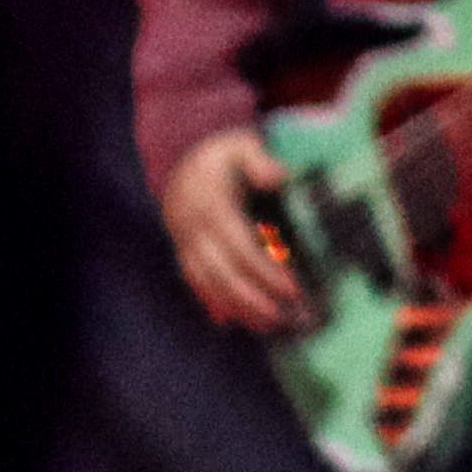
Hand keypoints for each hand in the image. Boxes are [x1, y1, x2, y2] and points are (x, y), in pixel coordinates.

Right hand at [159, 124, 304, 333]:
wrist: (178, 162)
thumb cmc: (220, 157)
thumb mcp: (239, 145)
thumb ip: (259, 158)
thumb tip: (280, 175)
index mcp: (212, 205)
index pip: (241, 247)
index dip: (266, 270)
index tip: (293, 288)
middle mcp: (194, 230)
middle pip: (224, 273)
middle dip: (254, 299)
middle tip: (284, 316)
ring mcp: (185, 244)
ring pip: (209, 284)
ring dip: (237, 308)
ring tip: (268, 325)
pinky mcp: (182, 254)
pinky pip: (194, 283)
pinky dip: (212, 303)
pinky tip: (231, 321)